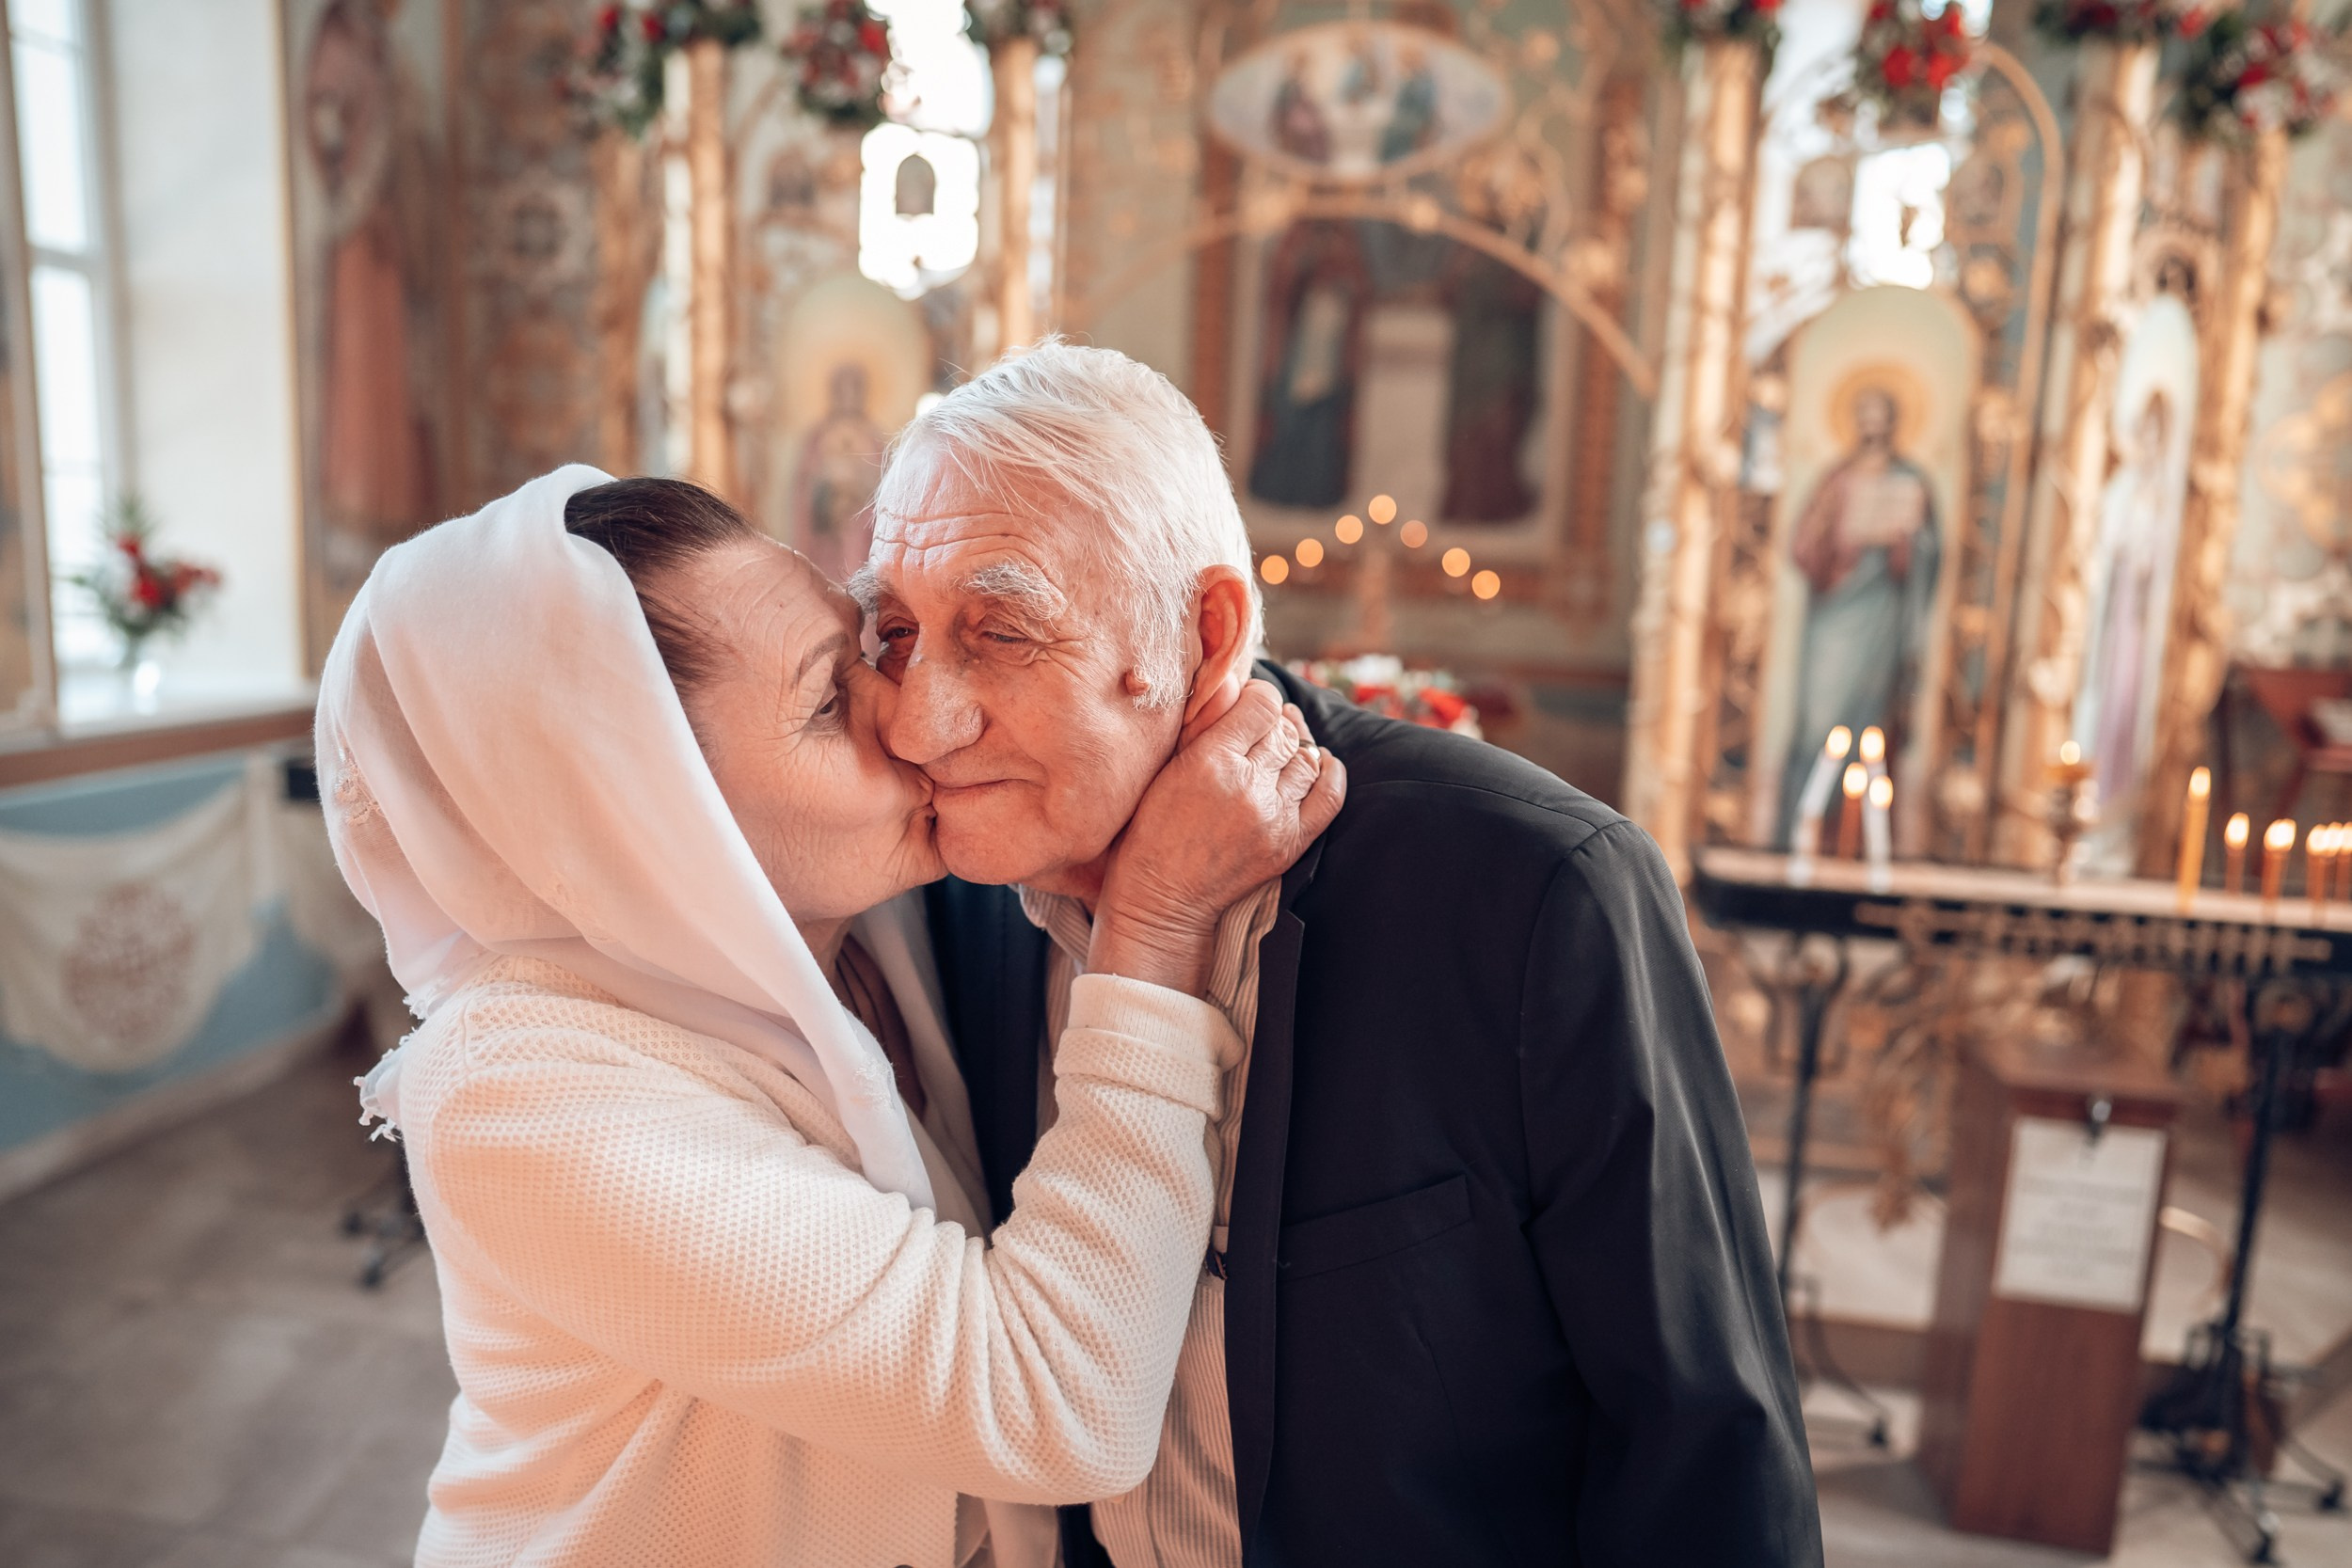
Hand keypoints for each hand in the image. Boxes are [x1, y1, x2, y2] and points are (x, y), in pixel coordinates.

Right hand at [1090, 681, 1345, 995]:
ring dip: (1297, 743)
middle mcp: (1248, 786)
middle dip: (1273, 721)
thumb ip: (1201, 724)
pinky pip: (1329, 796)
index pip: (1261, 704)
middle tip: (1259, 725)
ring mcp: (1274, 817)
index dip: (1257, 695)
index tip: (1247, 701)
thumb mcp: (1164, 769)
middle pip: (1283, 731)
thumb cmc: (1152, 831)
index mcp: (1211, 761)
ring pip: (1306, 758)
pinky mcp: (1291, 843)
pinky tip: (1321, 760)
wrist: (1164, 898)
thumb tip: (1231, 681)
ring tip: (1283, 740)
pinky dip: (1330, 772)